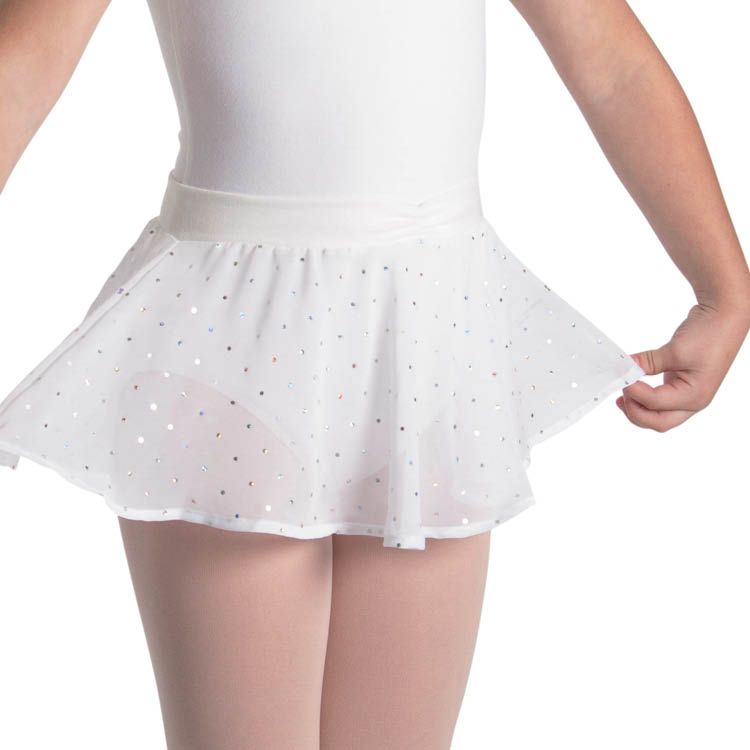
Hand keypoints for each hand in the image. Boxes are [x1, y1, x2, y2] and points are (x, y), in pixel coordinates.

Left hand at [615, 301, 749, 431]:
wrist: (723, 317)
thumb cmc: (709, 335)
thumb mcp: (675, 350)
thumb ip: (648, 363)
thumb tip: (624, 368)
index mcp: (695, 396)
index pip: (655, 403)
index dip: (634, 392)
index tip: (621, 378)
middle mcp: (693, 401)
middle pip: (658, 422)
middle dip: (635, 412)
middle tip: (619, 396)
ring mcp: (688, 395)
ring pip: (659, 416)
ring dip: (638, 409)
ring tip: (623, 397)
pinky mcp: (681, 386)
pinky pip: (660, 403)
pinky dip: (645, 400)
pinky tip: (634, 390)